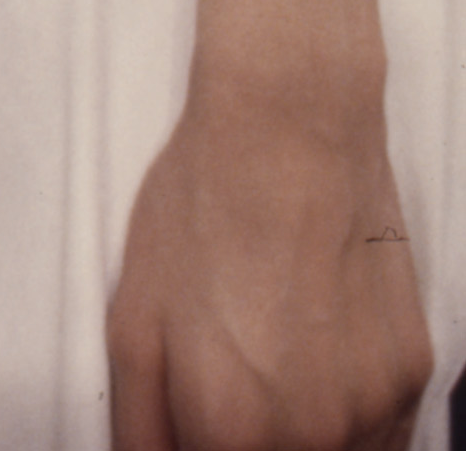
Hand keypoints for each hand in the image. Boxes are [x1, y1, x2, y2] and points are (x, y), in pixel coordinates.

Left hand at [107, 75, 430, 449]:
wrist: (290, 124)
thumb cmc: (205, 205)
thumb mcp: (130, 319)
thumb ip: (139, 427)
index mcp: (232, 429)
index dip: (197, 442)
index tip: (195, 412)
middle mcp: (312, 436)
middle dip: (243, 438)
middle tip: (229, 369)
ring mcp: (372, 409)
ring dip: (298, 434)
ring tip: (271, 349)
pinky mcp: (412, 376)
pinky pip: (379, 434)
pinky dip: (346, 414)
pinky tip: (315, 347)